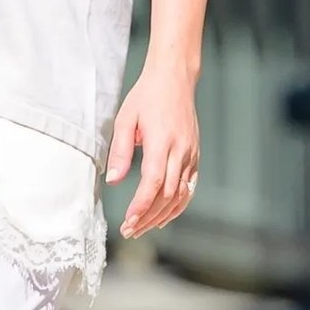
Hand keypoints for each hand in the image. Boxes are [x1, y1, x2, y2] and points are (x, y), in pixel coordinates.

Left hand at [105, 61, 199, 239]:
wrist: (175, 78)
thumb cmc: (147, 96)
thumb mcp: (125, 119)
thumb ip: (120, 151)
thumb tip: (113, 180)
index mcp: (162, 141)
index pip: (154, 182)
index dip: (141, 206)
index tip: (128, 221)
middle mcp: (181, 150)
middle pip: (167, 194)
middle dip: (148, 217)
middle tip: (129, 230)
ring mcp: (191, 154)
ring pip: (181, 194)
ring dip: (163, 215)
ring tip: (143, 228)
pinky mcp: (195, 155)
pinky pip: (190, 187)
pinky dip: (178, 204)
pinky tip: (164, 216)